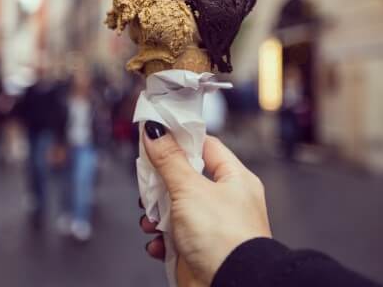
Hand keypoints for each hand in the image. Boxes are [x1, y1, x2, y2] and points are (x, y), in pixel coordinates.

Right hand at [139, 128, 271, 284]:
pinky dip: (160, 239)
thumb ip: (169, 159)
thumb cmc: (226, 240)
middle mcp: (226, 201)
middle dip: (161, 183)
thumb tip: (155, 132)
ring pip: (174, 208)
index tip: (156, 136)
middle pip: (185, 177)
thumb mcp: (190, 189)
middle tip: (148, 184)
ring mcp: (211, 227)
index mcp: (234, 179)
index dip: (180, 139)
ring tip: (150, 219)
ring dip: (155, 214)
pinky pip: (172, 237)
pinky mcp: (198, 250)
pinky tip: (158, 242)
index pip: (205, 146)